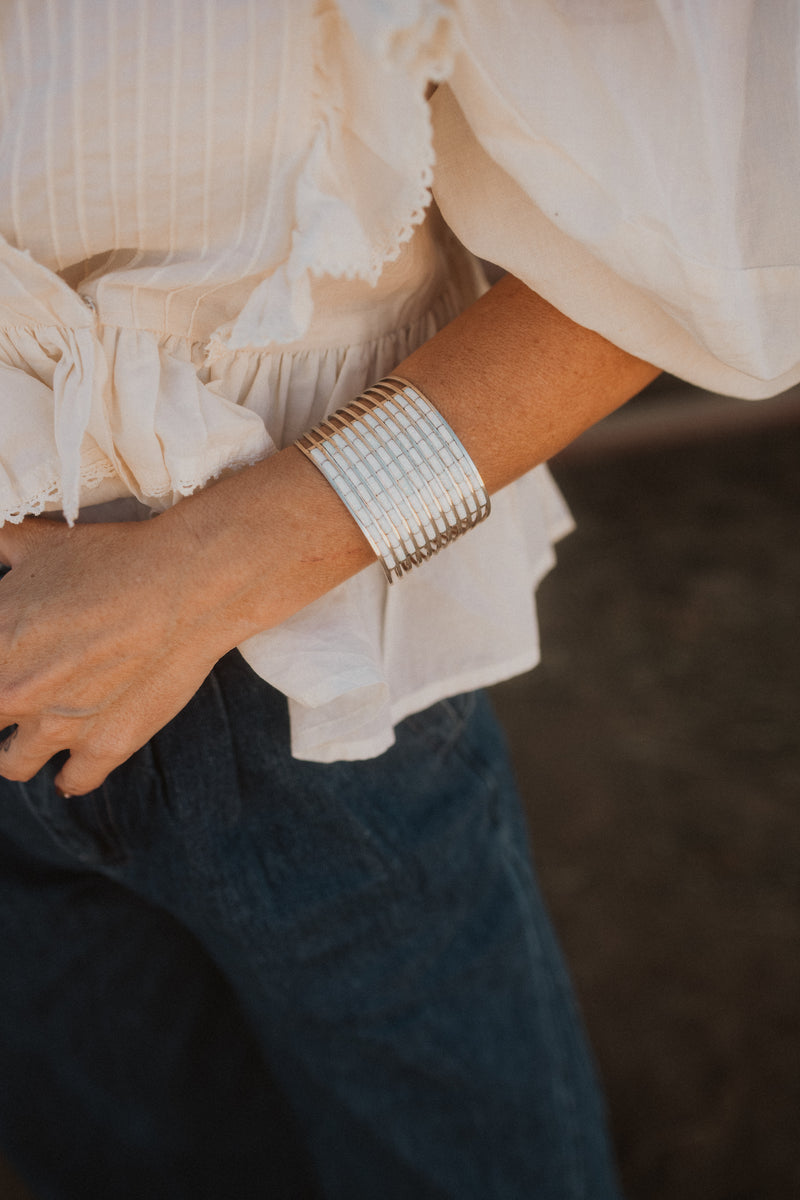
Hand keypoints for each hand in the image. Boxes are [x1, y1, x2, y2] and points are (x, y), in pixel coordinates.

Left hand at [0, 516, 233, 795]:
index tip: (4, 668)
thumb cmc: (114, 558)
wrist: (187, 585)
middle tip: (17, 692)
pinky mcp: (104, 747)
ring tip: (37, 730)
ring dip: (19, 749)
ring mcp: (56, 727)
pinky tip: (72, 762)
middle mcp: (11, 691)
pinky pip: (71, 782)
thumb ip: (1, 552)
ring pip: (12, 764)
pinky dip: (70, 775)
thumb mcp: (38, 543)